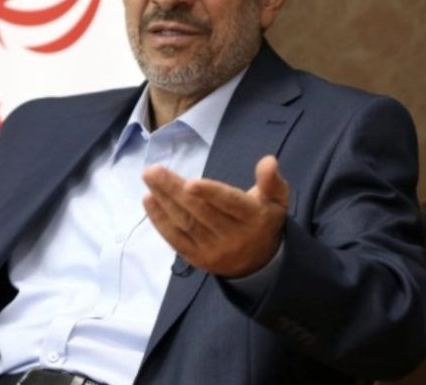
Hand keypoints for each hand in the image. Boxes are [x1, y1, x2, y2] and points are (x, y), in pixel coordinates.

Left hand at [143, 155, 288, 277]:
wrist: (259, 265)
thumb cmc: (263, 220)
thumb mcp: (276, 200)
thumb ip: (271, 180)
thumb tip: (268, 161)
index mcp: (253, 218)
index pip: (230, 204)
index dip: (210, 193)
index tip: (190, 183)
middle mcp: (232, 236)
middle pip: (200, 211)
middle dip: (174, 190)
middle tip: (153, 171)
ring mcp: (213, 249)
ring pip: (185, 223)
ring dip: (164, 201)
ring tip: (149, 179)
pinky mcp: (197, 258)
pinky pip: (176, 239)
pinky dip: (160, 220)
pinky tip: (149, 200)